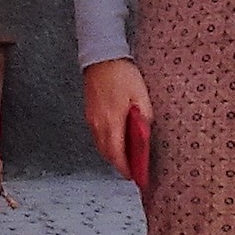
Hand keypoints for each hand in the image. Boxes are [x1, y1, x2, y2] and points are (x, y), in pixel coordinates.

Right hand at [83, 59, 152, 190]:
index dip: (125, 168)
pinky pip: (97, 135)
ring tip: (127, 156)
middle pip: (107, 154)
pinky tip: (117, 140)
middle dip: (119, 164)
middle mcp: (98, 124)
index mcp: (112, 122)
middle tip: (133, 170)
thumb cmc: (122, 74)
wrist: (102, 57)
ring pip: (101, 145)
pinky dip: (107, 143)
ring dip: (113, 154)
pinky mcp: (90, 113)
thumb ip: (143, 119)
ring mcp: (91, 119)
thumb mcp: (141, 96)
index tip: (134, 177)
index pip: (117, 154)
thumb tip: (144, 137)